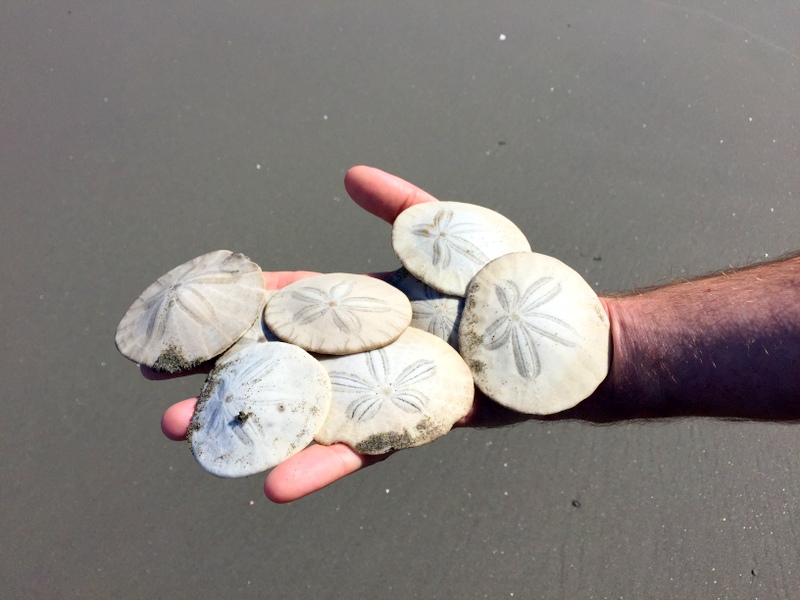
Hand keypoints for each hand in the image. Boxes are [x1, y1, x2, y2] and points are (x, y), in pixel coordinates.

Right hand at [160, 165, 473, 502]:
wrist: (552, 335)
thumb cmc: (498, 281)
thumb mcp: (444, 234)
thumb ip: (400, 206)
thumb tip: (351, 174)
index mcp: (359, 310)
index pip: (281, 308)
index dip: (228, 311)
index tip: (175, 317)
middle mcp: (360, 353)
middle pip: (277, 363)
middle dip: (217, 373)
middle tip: (156, 389)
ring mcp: (380, 390)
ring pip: (302, 412)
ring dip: (244, 425)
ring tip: (187, 436)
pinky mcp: (409, 423)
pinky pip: (358, 449)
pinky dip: (318, 465)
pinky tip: (272, 483)